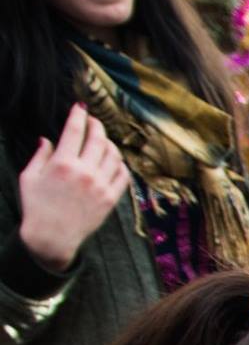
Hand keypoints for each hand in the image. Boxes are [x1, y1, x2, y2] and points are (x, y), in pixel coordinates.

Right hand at [15, 105, 128, 273]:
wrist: (52, 237)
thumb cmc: (36, 206)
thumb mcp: (30, 176)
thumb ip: (41, 155)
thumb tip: (48, 139)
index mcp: (63, 164)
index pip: (75, 130)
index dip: (79, 115)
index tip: (81, 107)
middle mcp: (85, 173)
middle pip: (99, 139)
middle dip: (97, 125)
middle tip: (93, 121)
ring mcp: (101, 186)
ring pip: (114, 155)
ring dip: (110, 143)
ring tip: (103, 140)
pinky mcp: (111, 199)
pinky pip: (123, 175)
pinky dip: (120, 164)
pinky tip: (114, 160)